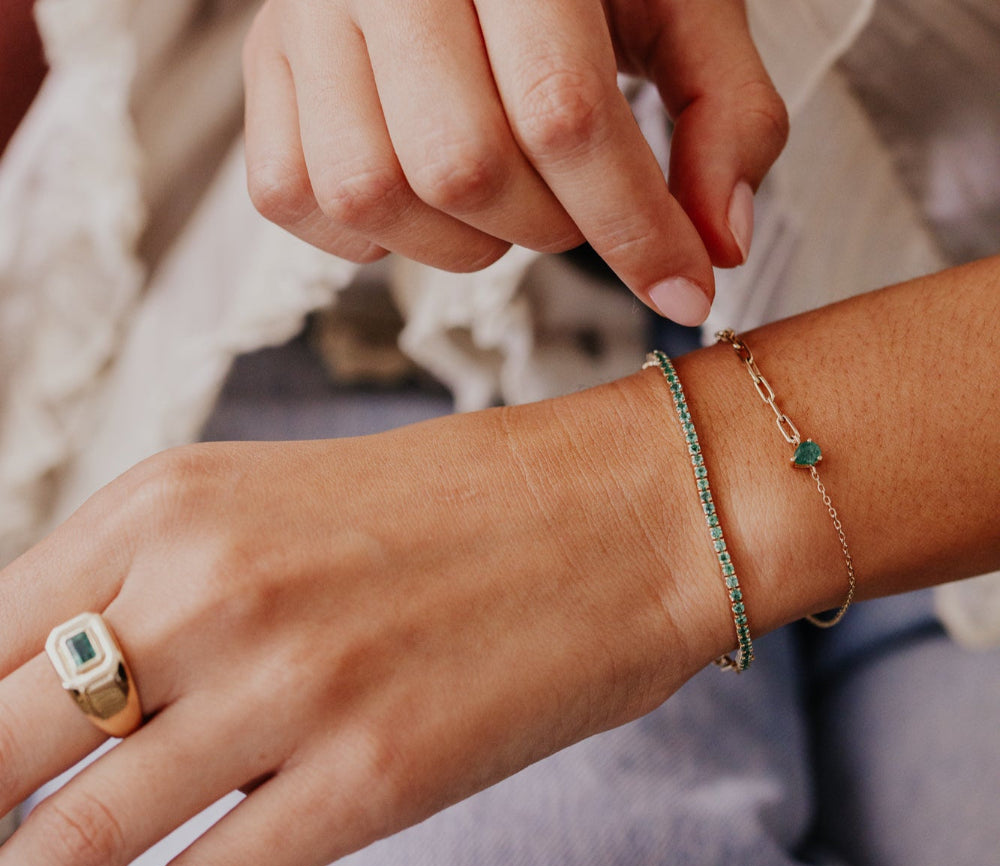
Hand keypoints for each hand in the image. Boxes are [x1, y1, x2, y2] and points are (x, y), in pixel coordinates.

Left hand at [0, 383, 722, 865]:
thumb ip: (155, 582)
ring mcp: (293, 685)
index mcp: (175, 503)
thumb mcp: (273, 501)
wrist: (616, 514)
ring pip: (82, 828)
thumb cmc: (454, 502)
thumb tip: (56, 685)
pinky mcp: (374, 774)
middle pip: (4, 736)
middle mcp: (214, 587)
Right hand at [242, 0, 788, 324]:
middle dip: (544, 227)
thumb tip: (718, 248)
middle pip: (461, 166)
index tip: (682, 290)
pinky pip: (297, 199)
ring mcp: (303, 16)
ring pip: (370, 194)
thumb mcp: (677, 5)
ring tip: (500, 199)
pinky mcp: (260, 68)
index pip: (563, 115)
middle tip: (574, 207)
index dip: (632, 227)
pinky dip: (370, 236)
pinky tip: (422, 197)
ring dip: (460, 242)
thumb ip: (722, 113)